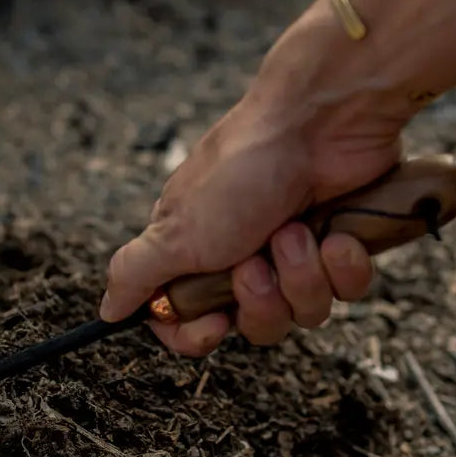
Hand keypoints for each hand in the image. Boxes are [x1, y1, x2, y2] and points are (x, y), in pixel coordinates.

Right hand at [98, 2, 409, 356]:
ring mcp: (299, 251)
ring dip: (301, 275)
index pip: (189, 324)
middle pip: (254, 326)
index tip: (214, 323)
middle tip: (256, 259)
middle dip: (260, 300)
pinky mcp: (344, 243)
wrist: (321, 122)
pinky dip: (342, 264)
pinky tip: (337, 233)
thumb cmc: (243, 168)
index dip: (201, 334)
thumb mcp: (174, 229)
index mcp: (198, 252)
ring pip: (305, 313)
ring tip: (298, 230)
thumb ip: (136, 274)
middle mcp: (247, 254)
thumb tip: (106, 308)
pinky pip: (348, 290)